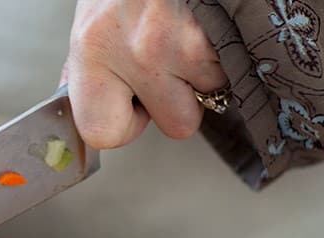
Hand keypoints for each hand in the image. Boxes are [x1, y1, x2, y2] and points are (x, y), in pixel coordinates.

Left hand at [63, 0, 227, 148]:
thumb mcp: (94, 19)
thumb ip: (89, 68)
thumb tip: (88, 113)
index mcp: (91, 48)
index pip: (101, 132)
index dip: (124, 126)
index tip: (131, 105)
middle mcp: (135, 50)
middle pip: (176, 125)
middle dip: (180, 101)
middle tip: (171, 65)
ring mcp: (182, 42)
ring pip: (212, 96)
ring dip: (206, 71)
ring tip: (189, 33)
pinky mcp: (220, 33)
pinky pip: (235, 69)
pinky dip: (227, 52)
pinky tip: (208, 25)